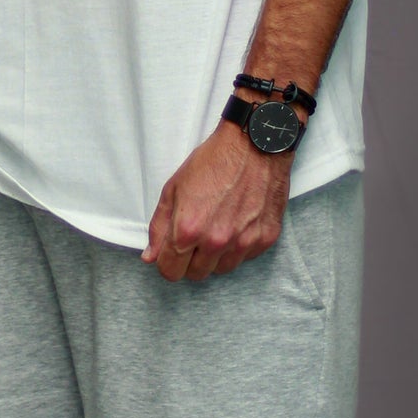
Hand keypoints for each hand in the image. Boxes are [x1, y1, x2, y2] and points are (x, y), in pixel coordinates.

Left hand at [142, 121, 292, 281]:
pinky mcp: (266, 238)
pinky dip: (239, 247)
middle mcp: (217, 241)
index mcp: (188, 230)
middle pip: (196, 274)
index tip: (172, 253)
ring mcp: (244, 242)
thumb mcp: (174, 188)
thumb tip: (151, 257)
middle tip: (195, 237)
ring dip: (216, 256)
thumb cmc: (213, 161)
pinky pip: (246, 257)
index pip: (170, 271)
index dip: (167, 263)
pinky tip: (238, 222)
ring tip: (218, 227)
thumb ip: (159, 227)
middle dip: (191, 261)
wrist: (255, 143)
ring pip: (222, 269)